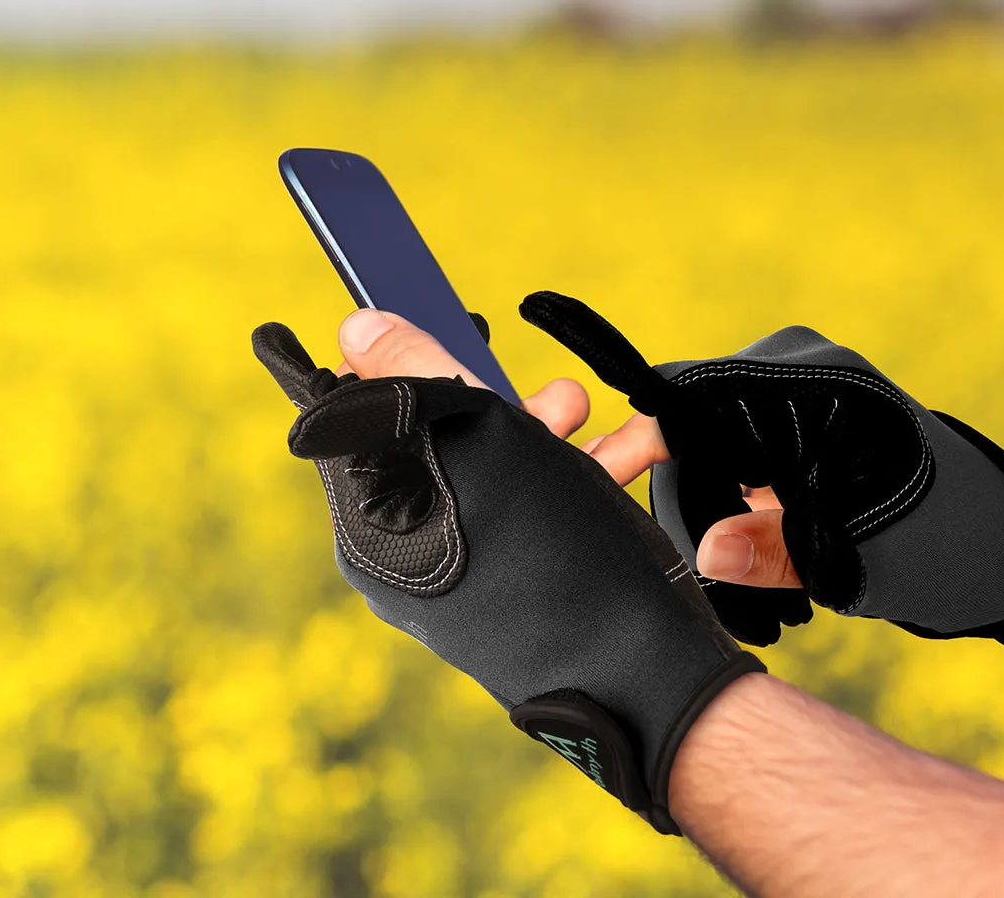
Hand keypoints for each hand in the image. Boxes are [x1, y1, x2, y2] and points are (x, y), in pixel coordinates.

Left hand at [252, 301, 765, 834]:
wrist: (650, 678)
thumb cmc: (556, 551)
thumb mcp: (480, 437)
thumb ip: (412, 373)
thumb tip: (353, 325)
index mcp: (369, 523)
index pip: (352, 421)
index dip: (391, 364)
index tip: (434, 328)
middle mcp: (401, 558)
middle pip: (428, 445)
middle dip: (492, 398)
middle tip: (540, 385)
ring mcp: (453, 582)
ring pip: (486, 477)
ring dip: (541, 433)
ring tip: (587, 410)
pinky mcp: (506, 596)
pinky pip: (521, 518)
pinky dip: (564, 481)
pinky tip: (620, 455)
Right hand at [516, 290, 1003, 657]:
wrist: (1003, 547)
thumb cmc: (949, 543)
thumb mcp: (863, 555)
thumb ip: (781, 551)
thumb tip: (706, 554)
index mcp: (817, 381)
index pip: (703, 388)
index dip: (646, 429)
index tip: (599, 467)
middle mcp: (800, 375)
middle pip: (695, 413)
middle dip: (667, 475)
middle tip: (639, 536)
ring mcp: (796, 399)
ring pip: (707, 437)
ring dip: (694, 494)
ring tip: (698, 559)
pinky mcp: (793, 428)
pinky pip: (731, 450)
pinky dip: (719, 496)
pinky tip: (722, 545)